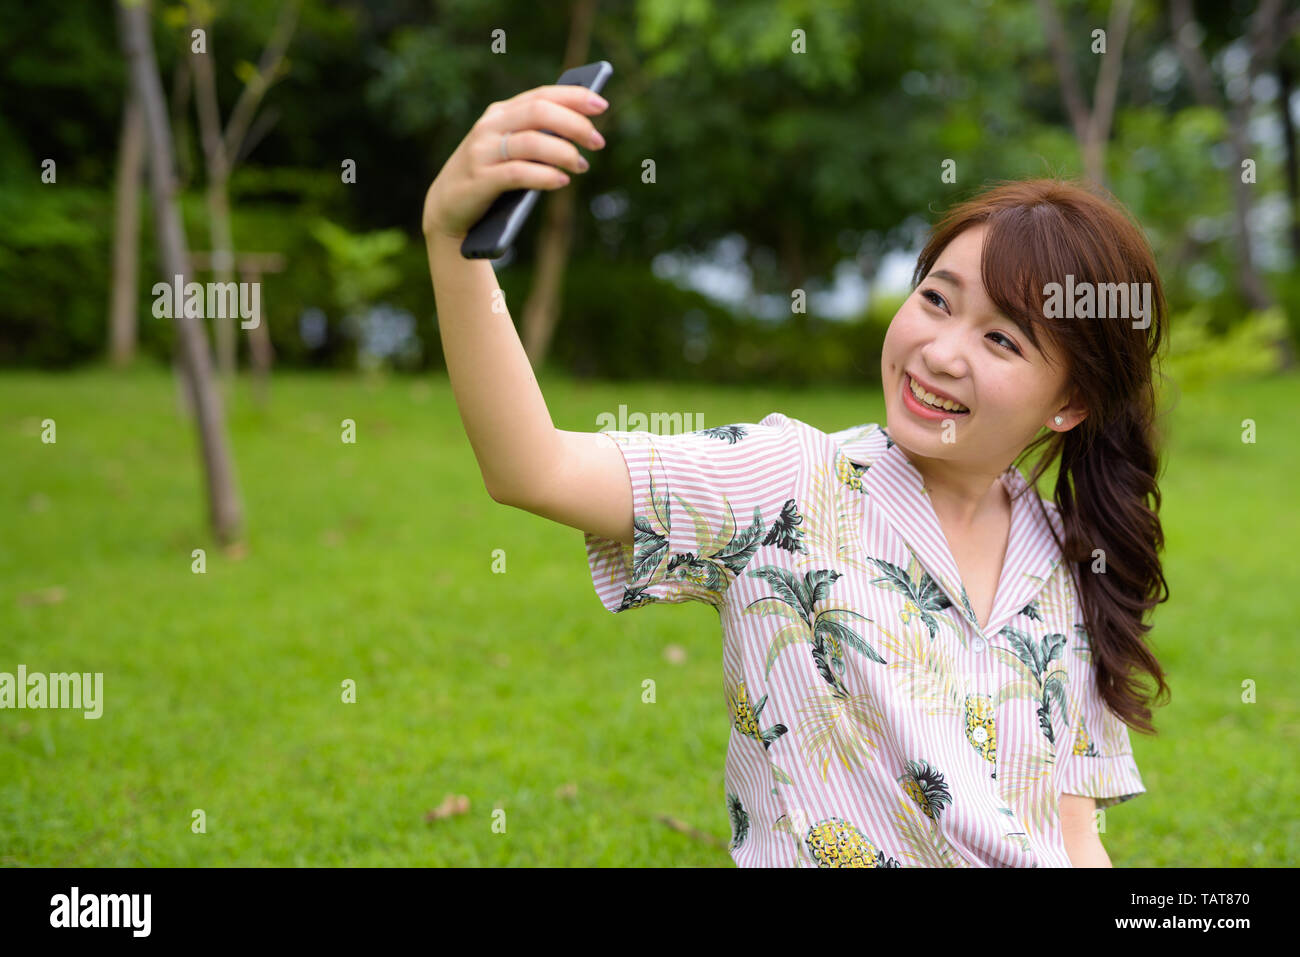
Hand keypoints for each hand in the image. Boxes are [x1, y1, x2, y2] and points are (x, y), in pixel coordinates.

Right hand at [422, 84, 607, 241]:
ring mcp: (483, 152)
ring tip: (582, 165)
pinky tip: (561, 181)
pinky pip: (518, 173)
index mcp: (500, 114)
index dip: (572, 96)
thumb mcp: (509, 150)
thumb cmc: (488, 177)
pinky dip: (544, 176)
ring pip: (531, 141)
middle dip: (574, 124)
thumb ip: (535, 136)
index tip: (601, 104)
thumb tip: (580, 130)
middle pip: (538, 112)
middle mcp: (490, 127)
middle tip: (598, 142)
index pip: (540, 96)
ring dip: (564, 152)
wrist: (446, 209)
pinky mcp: (480, 180)